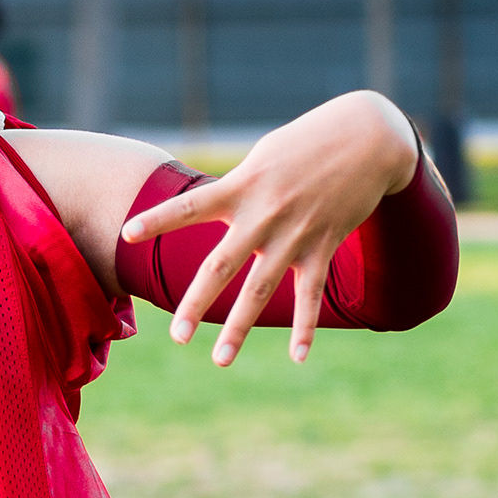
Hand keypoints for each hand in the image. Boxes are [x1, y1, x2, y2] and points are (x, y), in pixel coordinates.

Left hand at [121, 91, 417, 365]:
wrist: (370, 137)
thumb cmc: (308, 142)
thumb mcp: (264, 156)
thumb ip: (237, 187)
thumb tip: (218, 209)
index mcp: (242, 187)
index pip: (190, 206)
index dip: (158, 219)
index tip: (127, 234)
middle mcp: (264, 215)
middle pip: (221, 265)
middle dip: (197, 303)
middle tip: (176, 337)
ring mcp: (294, 235)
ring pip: (261, 289)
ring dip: (239, 327)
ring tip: (220, 361)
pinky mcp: (323, 246)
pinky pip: (311, 295)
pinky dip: (305, 328)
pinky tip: (297, 357)